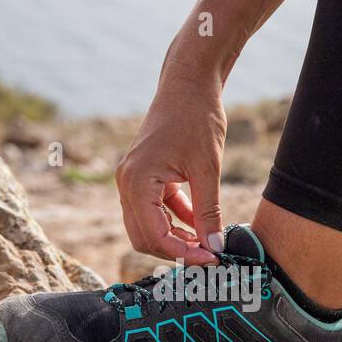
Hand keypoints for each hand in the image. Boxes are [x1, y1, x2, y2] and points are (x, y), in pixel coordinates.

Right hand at [116, 72, 225, 265]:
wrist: (188, 83)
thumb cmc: (197, 118)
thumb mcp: (207, 169)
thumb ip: (208, 211)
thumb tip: (214, 246)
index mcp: (137, 181)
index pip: (154, 235)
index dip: (183, 252)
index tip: (211, 258)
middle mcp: (127, 183)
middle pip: (144, 237)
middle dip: (174, 249)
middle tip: (208, 254)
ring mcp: (132, 180)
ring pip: (147, 226)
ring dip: (174, 237)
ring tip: (206, 240)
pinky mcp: (143, 176)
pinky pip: (154, 210)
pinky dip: (174, 220)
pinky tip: (199, 222)